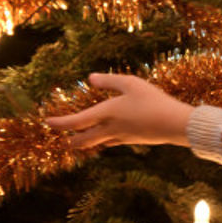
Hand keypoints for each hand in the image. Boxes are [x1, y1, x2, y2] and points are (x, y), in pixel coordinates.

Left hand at [46, 73, 193, 149]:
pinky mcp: (134, 140)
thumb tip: (90, 79)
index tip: (47, 122)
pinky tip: (109, 137)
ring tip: (81, 139)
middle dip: (71, 140)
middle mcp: (110, 129)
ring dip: (86, 142)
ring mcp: (122, 137)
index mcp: (107, 113)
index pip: (76, 122)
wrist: (175, 124)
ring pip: (97, 144)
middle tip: (63, 139)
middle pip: (83, 141)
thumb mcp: (131, 84)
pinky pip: (112, 142)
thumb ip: (109, 81)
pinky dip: (104, 140)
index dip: (59, 123)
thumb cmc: (153, 100)